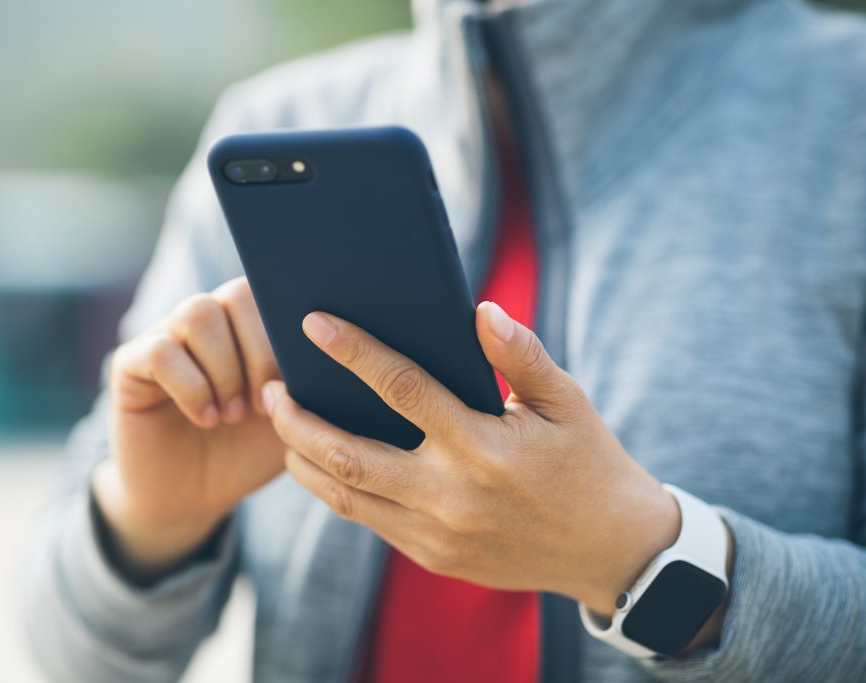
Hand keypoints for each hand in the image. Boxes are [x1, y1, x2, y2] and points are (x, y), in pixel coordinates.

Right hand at [94, 277, 285, 579]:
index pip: (270, 291)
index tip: (294, 385)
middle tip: (263, 407)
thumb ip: (307, 380)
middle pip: (236, 295)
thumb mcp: (290, 418)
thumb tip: (329, 347)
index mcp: (246, 325)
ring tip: (233, 414)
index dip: (286, 334)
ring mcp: (165, 336)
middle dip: (260, 353)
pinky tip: (206, 419)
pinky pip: (161, 350)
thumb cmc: (246, 453)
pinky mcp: (130, 364)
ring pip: (198, 313)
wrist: (193, 498)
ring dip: (225, 369)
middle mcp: (206, 321)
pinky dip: (192, 388)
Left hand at [262, 301, 680, 616]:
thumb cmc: (587, 463)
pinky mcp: (434, 558)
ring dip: (303, 460)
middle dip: (297, 421)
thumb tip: (480, 310)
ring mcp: (438, 535)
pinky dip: (338, 490)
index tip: (314, 324)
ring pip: (346, 498)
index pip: (402, 389)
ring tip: (282, 427)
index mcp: (484, 447)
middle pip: (348, 456)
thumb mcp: (567, 402)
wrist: (611, 551)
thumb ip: (521, 356)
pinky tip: (323, 463)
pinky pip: (369, 521)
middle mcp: (452, 495)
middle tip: (271, 390)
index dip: (354, 352)